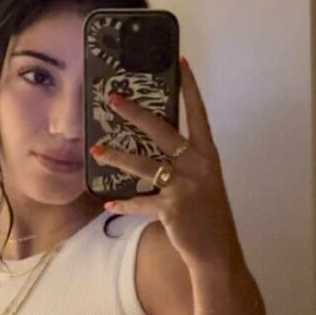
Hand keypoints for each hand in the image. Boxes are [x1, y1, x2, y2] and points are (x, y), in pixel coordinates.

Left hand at [89, 56, 243, 270]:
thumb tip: (162, 149)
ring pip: (145, 165)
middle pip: (163, 131)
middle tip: (113, 99)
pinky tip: (108, 203)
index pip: (199, 114)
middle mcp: (198, 165)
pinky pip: (140, 202)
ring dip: (118, 157)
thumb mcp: (205, 183)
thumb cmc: (210, 217)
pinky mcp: (171, 208)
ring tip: (97, 149)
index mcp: (208, 155)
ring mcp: (185, 186)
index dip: (190, 88)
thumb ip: (186, 165)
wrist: (218, 252)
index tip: (181, 63)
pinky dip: (124, 204)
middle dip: (136, 114)